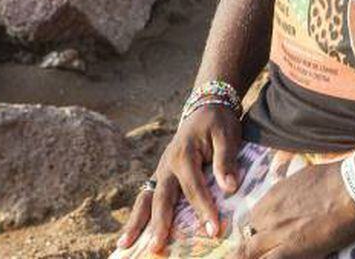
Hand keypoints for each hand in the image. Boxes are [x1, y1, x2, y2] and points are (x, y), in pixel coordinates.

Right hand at [118, 105, 241, 252]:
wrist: (205, 109)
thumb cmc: (218, 123)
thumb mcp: (227, 135)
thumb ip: (226, 160)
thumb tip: (230, 187)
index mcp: (184, 155)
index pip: (194, 188)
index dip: (204, 210)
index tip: (214, 230)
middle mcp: (167, 165)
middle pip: (161, 198)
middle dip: (159, 224)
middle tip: (156, 248)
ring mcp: (160, 172)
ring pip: (146, 200)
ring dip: (136, 223)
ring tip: (124, 246)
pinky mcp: (160, 177)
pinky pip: (147, 199)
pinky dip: (139, 217)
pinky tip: (131, 236)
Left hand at [234, 161, 354, 257]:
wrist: (352, 188)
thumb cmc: (334, 179)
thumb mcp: (302, 177)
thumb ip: (289, 192)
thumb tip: (290, 196)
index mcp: (272, 196)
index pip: (252, 219)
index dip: (255, 232)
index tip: (260, 238)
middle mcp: (269, 214)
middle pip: (247, 237)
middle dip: (249, 249)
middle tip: (255, 253)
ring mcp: (277, 232)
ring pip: (248, 252)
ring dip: (250, 256)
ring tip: (250, 257)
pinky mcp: (291, 248)